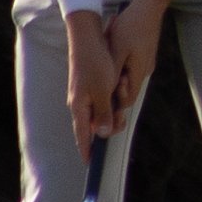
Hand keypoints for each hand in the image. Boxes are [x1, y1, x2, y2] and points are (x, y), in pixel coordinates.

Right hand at [65, 10, 119, 150]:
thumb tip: (104, 134)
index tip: (89, 163)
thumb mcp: (103, 90)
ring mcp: (83, 93)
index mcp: (79, 106)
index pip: (81, 134)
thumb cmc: (95, 63)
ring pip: (99, 112)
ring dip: (111, 112)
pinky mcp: (90, 84)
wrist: (88, 38)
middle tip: (122, 119)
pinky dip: (110, 102)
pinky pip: (100, 101)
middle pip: (93, 124)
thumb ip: (104, 113)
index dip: (86, 149)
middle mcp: (79, 102)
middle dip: (108, 127)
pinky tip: (117, 95)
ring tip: (121, 104)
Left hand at [104, 0, 177, 118]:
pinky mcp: (145, 55)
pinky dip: (120, 65)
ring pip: (128, 77)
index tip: (103, 92)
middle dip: (113, 88)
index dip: (114, 102)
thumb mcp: (116, 50)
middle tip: (101, 76)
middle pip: (128, 90)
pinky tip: (113, 53)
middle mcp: (145, 71)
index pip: (127, 101)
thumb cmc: (130, 27)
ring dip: (116, 74)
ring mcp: (146, 62)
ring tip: (106, 62)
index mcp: (139, 73)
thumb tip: (106, 95)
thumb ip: (112, 74)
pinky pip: (131, 67)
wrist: (148, 8)